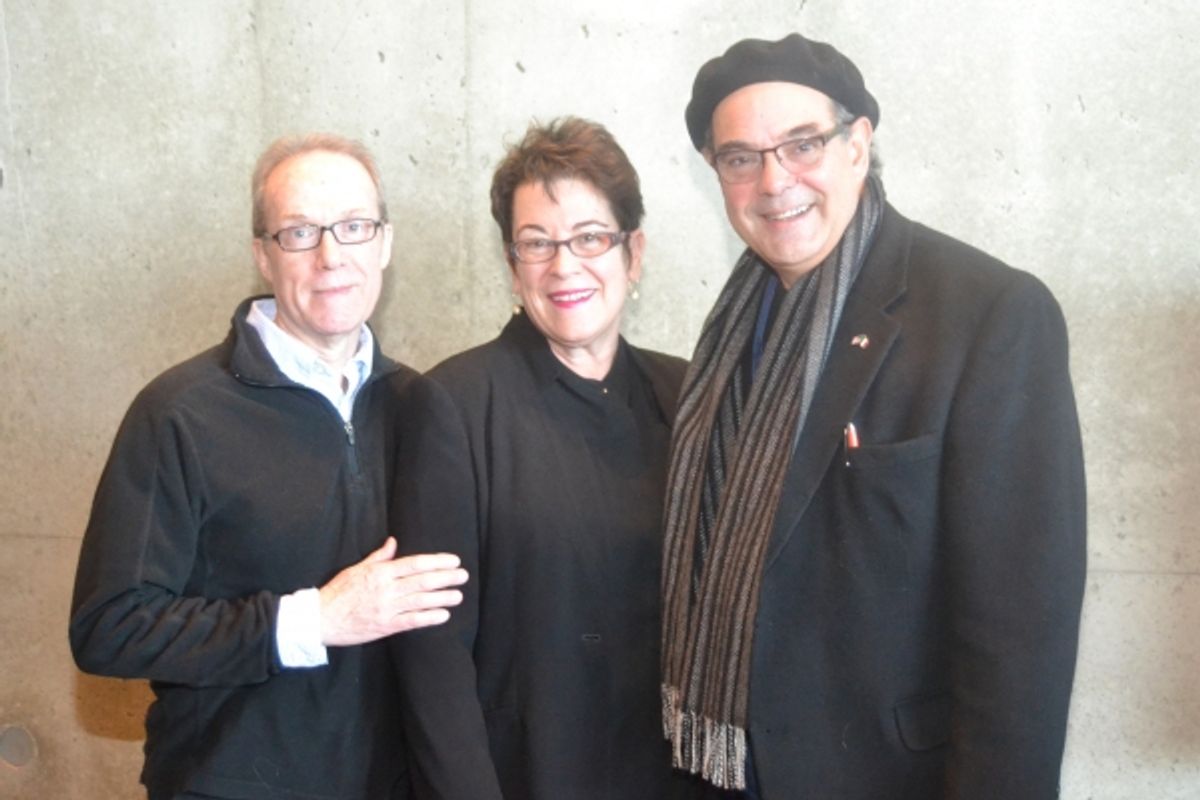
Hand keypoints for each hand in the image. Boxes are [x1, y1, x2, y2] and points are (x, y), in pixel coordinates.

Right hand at [318, 537, 467, 646]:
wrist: (320, 619)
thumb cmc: (338, 591)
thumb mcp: (356, 568)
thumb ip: (378, 557)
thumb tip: (393, 542)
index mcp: (379, 572)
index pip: (414, 564)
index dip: (437, 561)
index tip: (453, 560)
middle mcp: (386, 589)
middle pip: (422, 581)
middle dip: (445, 578)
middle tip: (463, 575)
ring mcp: (386, 609)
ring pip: (420, 601)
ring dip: (442, 598)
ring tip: (458, 595)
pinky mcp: (385, 627)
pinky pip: (411, 621)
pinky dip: (428, 618)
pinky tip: (443, 615)